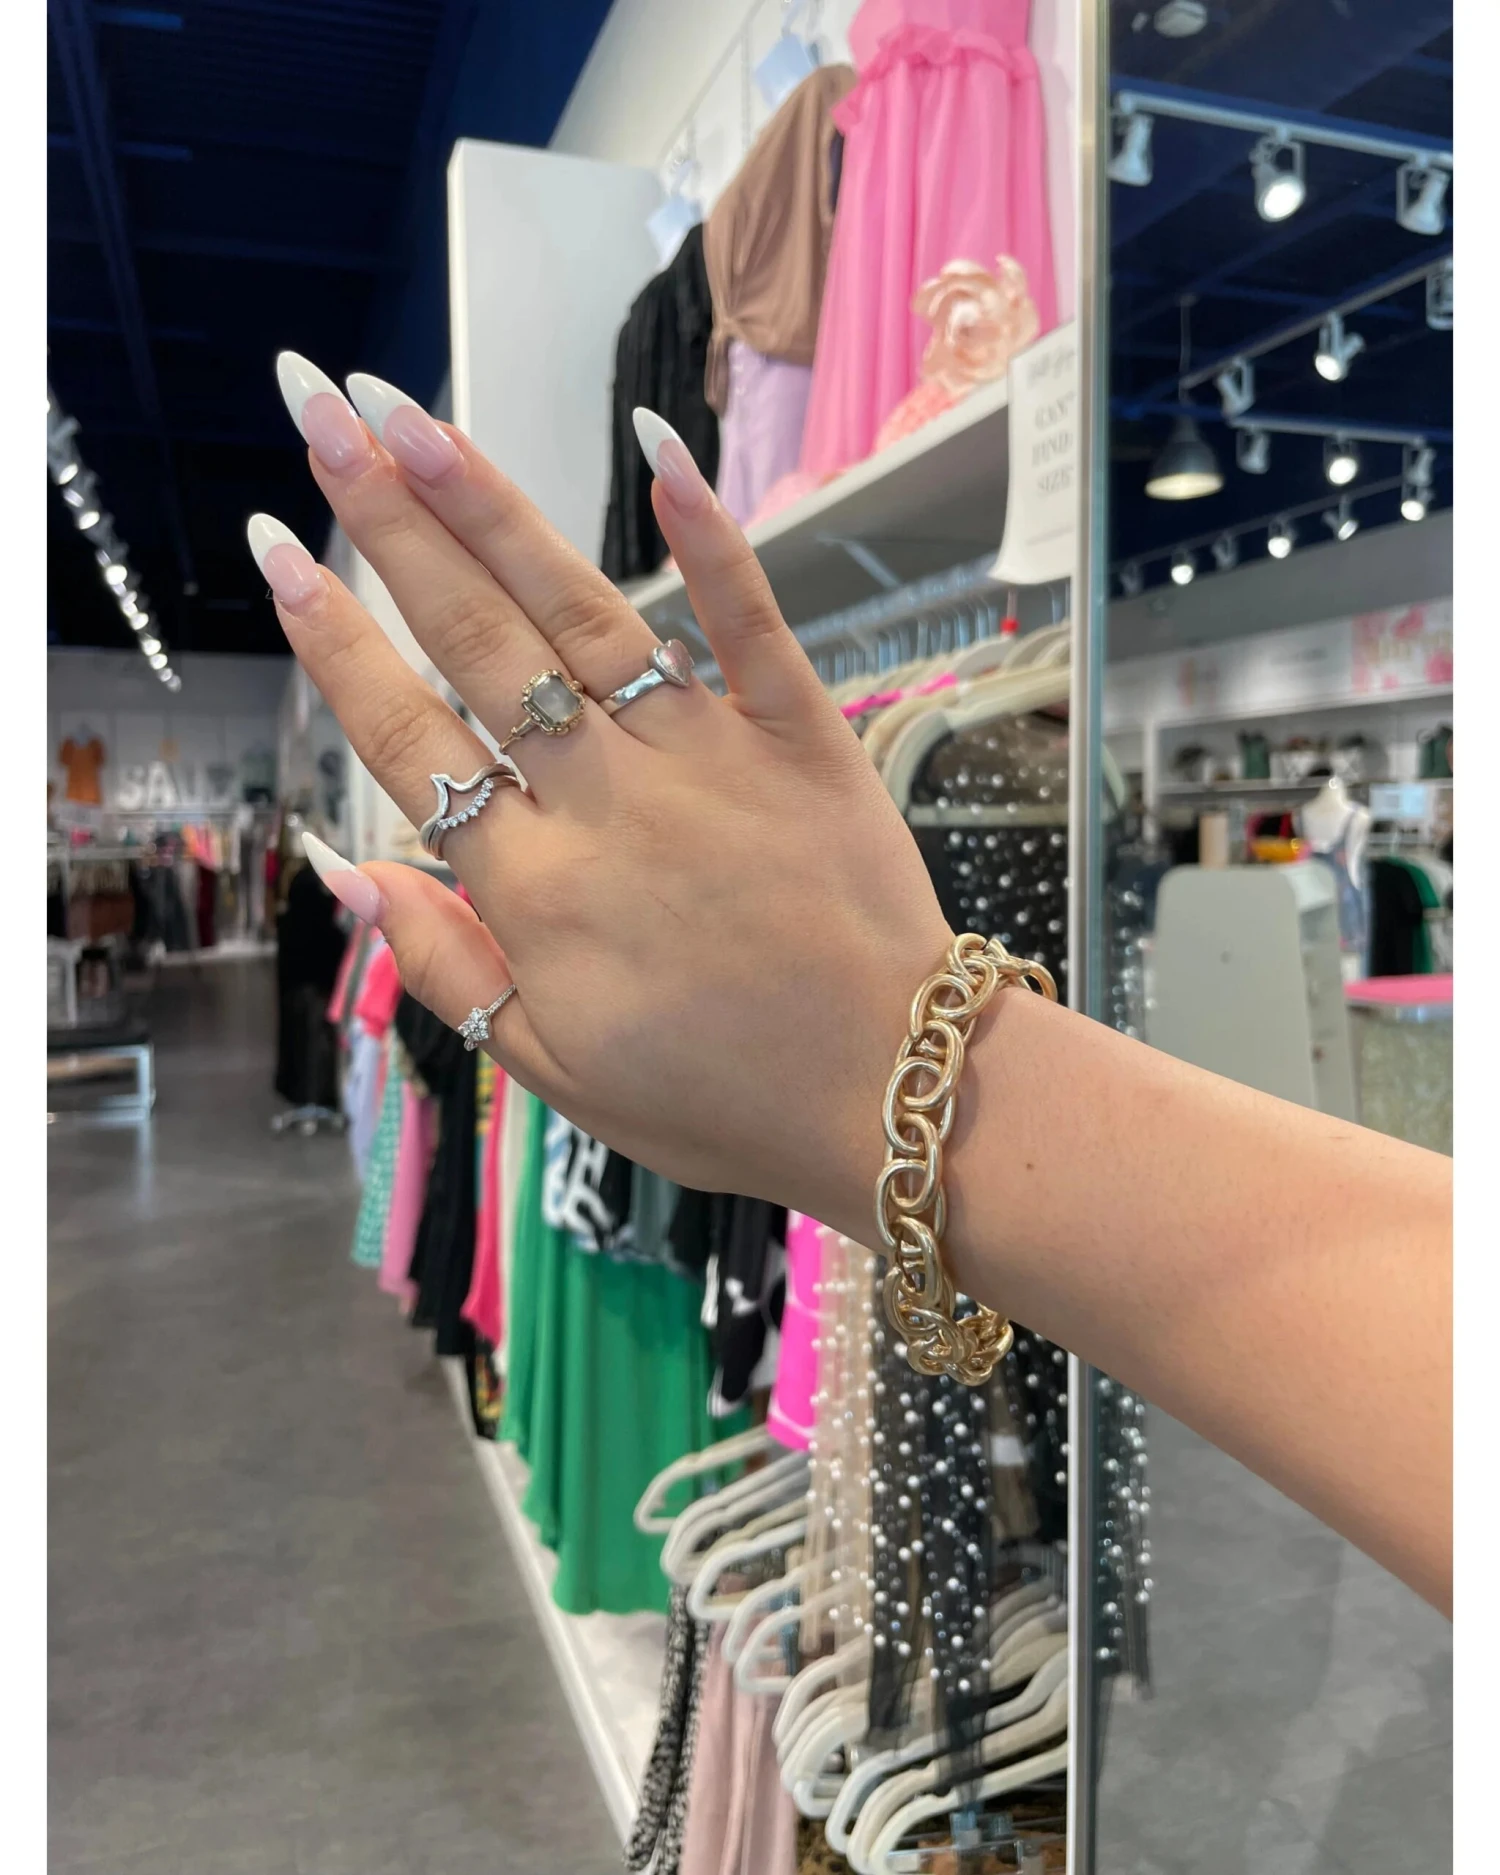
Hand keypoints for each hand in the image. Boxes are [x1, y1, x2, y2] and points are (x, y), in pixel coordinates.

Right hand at [254, 356, 953, 1234]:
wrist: (895, 1092)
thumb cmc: (719, 1098)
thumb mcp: (555, 1071)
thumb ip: (447, 967)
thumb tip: (347, 866)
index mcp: (536, 889)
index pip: (407, 739)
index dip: (333, 642)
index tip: (272, 547)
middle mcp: (606, 800)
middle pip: (475, 642)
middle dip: (387, 522)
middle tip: (320, 412)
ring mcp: (707, 755)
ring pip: (580, 612)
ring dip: (494, 508)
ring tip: (418, 417)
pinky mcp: (801, 734)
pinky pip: (750, 619)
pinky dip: (706, 532)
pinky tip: (656, 438)